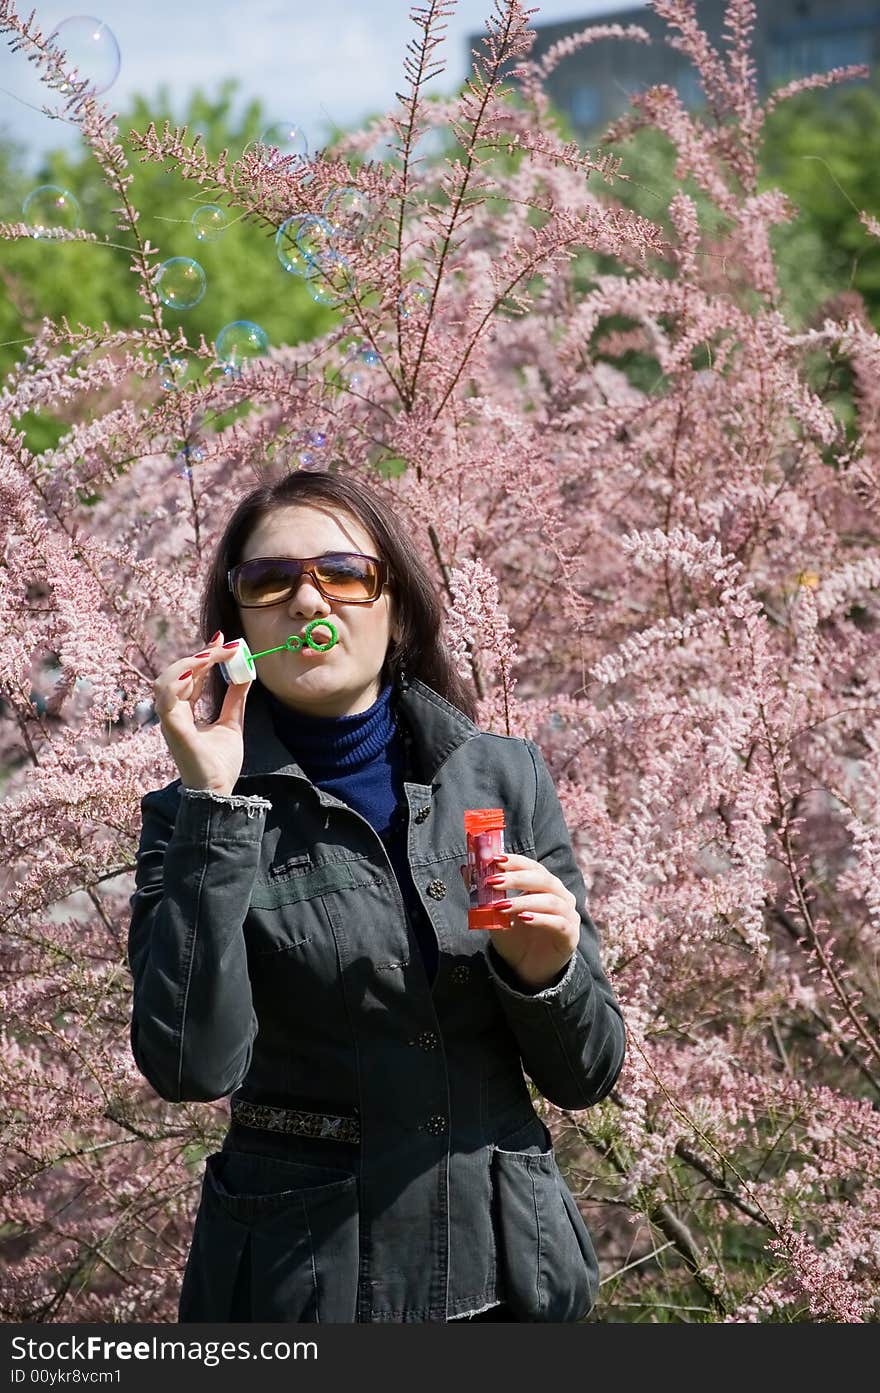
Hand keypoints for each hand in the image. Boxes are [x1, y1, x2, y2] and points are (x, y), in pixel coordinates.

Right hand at [152, 630, 251, 795]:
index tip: (223, 640)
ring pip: (165, 682)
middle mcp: (174, 713)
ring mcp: (170, 721)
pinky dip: (176, 684)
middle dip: (199, 655)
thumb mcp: (232, 722)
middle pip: (177, 674)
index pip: (189, 676)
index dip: (202, 656)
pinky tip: (193, 674)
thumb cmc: (220, 763)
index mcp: (185, 711)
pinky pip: (165, 700)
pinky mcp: (171, 729)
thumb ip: (234, 698)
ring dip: (188, 664)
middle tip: (223, 645)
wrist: (218, 791)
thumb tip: (244, 672)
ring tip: (211, 655)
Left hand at [460, 853, 578, 989]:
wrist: (527, 970)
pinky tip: (523, 919)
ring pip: (550, 900)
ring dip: (523, 901)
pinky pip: (558, 923)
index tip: (495, 860)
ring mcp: (568, 915)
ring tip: (501, 906)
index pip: (533, 867)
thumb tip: (466, 869)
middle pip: (543, 879)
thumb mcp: (496, 914)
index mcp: (545, 886)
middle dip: (517, 878)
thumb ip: (484, 893)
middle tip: (494, 882)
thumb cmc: (515, 937)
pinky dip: (540, 919)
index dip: (515, 861)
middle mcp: (560, 896)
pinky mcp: (570, 935)